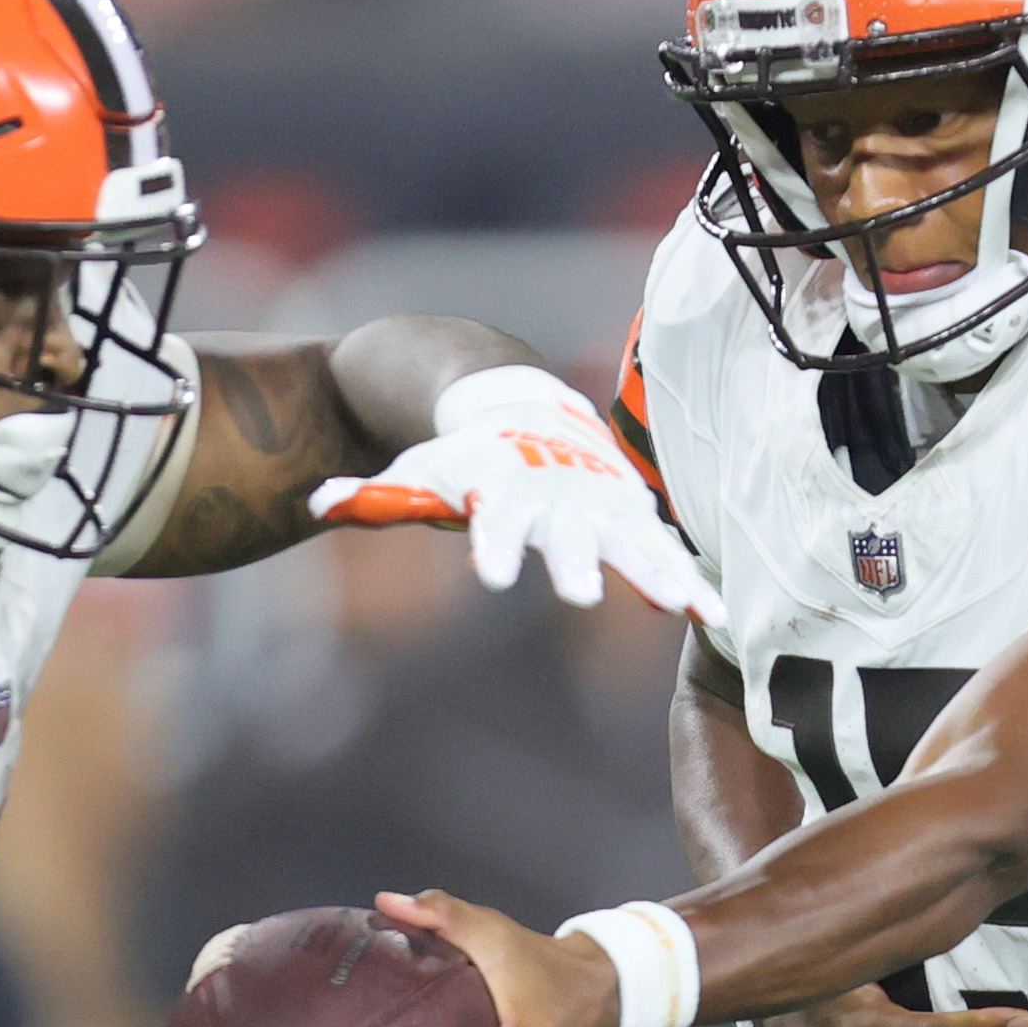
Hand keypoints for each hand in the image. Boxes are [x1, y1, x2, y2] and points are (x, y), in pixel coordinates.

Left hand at [309, 369, 726, 624]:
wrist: (525, 407)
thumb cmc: (465, 455)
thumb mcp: (419, 472)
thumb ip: (376, 496)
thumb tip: (315, 503)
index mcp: (505, 489)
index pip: (495, 521)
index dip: (493, 546)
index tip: (491, 577)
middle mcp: (557, 497)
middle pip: (566, 533)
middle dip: (573, 561)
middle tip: (580, 595)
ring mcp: (600, 505)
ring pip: (630, 544)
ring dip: (654, 574)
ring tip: (680, 607)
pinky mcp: (629, 517)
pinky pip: (663, 554)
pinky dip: (688, 582)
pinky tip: (712, 618)